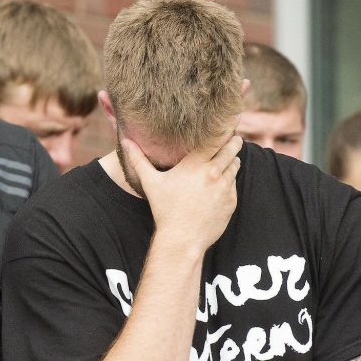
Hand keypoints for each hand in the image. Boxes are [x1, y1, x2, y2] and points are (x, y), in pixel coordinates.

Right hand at [123, 134, 240, 252]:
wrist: (182, 239)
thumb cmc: (165, 209)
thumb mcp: (151, 183)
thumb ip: (138, 159)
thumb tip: (125, 141)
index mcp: (196, 164)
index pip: (217, 137)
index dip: (224, 128)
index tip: (227, 122)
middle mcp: (214, 173)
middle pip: (232, 148)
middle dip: (233, 141)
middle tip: (232, 138)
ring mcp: (225, 187)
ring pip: (235, 165)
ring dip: (232, 161)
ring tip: (224, 160)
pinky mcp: (232, 201)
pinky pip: (234, 184)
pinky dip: (229, 181)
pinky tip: (218, 184)